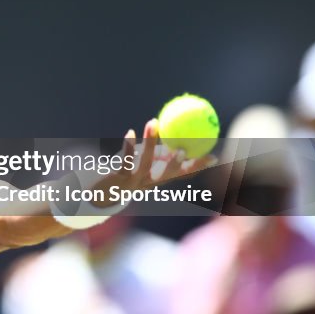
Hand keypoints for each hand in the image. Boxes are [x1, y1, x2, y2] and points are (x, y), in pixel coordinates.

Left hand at [94, 119, 217, 201]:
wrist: (99, 190)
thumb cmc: (125, 170)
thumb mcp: (145, 161)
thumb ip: (160, 152)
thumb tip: (176, 136)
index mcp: (159, 177)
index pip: (183, 174)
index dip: (199, 167)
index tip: (214, 157)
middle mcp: (149, 182)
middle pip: (168, 175)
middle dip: (178, 164)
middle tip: (184, 150)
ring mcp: (134, 181)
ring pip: (145, 164)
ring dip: (150, 143)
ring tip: (153, 123)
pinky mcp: (118, 177)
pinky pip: (124, 161)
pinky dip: (127, 146)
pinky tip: (130, 132)